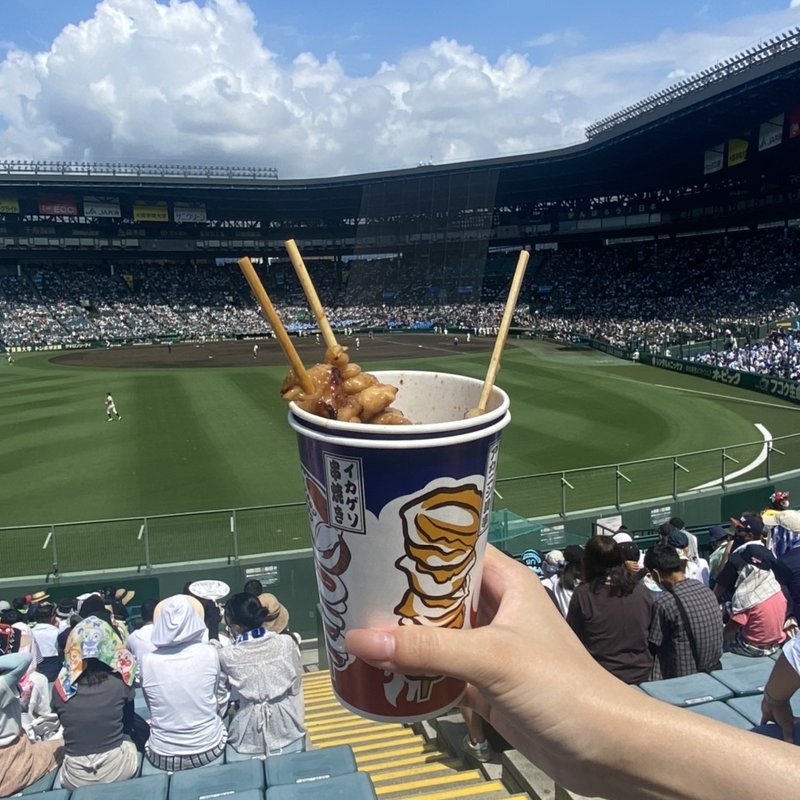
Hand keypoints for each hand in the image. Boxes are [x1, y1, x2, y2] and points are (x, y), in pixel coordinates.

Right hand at [345, 544, 633, 794]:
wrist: (603, 750)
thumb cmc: (558, 685)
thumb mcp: (491, 657)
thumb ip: (427, 649)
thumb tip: (358, 638)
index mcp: (506, 581)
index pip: (454, 550)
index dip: (417, 545)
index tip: (371, 545)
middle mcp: (496, 607)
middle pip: (438, 592)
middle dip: (399, 593)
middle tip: (351, 590)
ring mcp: (488, 646)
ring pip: (436, 631)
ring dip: (403, 634)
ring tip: (355, 626)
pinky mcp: (484, 682)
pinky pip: (440, 668)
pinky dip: (414, 669)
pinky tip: (380, 670)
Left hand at [761, 695, 794, 742]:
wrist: (773, 699)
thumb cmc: (782, 712)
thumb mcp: (786, 725)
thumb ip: (788, 734)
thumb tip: (790, 744)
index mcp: (789, 723)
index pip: (791, 732)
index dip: (792, 737)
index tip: (792, 744)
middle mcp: (782, 722)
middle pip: (781, 731)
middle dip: (780, 736)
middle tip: (779, 746)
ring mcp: (774, 719)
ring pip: (772, 728)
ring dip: (771, 732)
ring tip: (770, 742)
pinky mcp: (766, 716)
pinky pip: (763, 723)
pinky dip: (762, 727)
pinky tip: (760, 734)